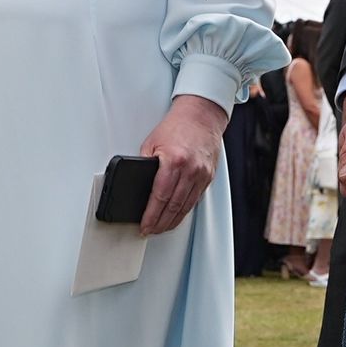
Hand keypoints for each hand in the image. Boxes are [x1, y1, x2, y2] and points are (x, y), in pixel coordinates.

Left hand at [138, 94, 227, 236]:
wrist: (201, 115)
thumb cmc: (176, 126)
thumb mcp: (152, 142)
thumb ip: (146, 165)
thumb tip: (138, 185)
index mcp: (173, 160)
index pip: (160, 196)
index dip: (151, 215)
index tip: (144, 225)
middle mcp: (190, 170)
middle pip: (174, 206)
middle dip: (160, 223)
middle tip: (150, 231)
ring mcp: (201, 175)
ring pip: (186, 207)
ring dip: (172, 221)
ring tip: (160, 228)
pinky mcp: (208, 177)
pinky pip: (195, 200)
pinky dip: (184, 210)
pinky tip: (176, 215)